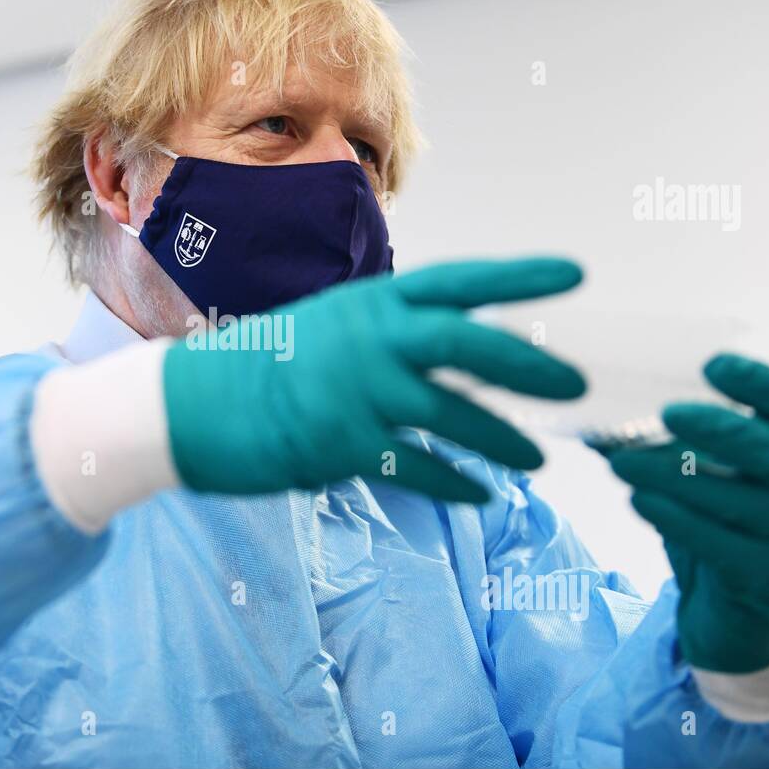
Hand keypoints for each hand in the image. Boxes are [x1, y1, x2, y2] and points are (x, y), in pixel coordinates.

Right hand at [163, 258, 586, 502]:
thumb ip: (390, 333)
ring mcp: (354, 392)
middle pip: (466, 344)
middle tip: (576, 386)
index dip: (518, 277)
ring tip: (537, 461)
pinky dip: (453, 483)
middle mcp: (367, 339)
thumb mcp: (332, 326)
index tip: (574, 274)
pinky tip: (481, 495)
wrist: (192, 402)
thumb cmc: (267, 364)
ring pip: (451, 414)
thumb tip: (455, 344)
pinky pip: (416, 466)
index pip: (458, 282)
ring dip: (501, 439)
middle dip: (528, 365)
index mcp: (369, 303)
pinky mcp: (340, 444)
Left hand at [607, 353, 768, 672]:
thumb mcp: (694, 470)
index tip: (713, 363)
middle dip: (720, 430)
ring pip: (739, 502)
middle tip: (668, 413)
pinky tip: (638, 501)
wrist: (739, 603)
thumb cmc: (714, 514)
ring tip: (620, 462)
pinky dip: (676, 519)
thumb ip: (648, 438)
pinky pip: (720, 545)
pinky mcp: (756, 573)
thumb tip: (584, 409)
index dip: (758, 381)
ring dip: (676, 477)